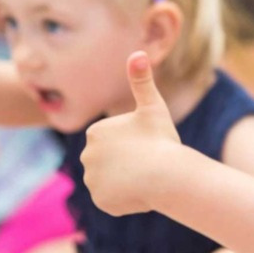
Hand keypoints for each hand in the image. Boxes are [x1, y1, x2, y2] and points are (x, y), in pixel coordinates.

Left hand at [82, 51, 182, 215]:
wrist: (167, 176)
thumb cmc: (161, 139)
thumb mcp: (152, 107)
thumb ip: (142, 81)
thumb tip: (138, 52)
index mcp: (95, 131)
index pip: (114, 142)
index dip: (134, 144)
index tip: (146, 145)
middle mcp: (86, 154)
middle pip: (111, 161)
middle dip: (128, 164)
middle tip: (148, 162)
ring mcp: (92, 179)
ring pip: (112, 181)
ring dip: (126, 181)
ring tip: (145, 177)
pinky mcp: (99, 200)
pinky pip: (113, 199)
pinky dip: (126, 198)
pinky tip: (140, 191)